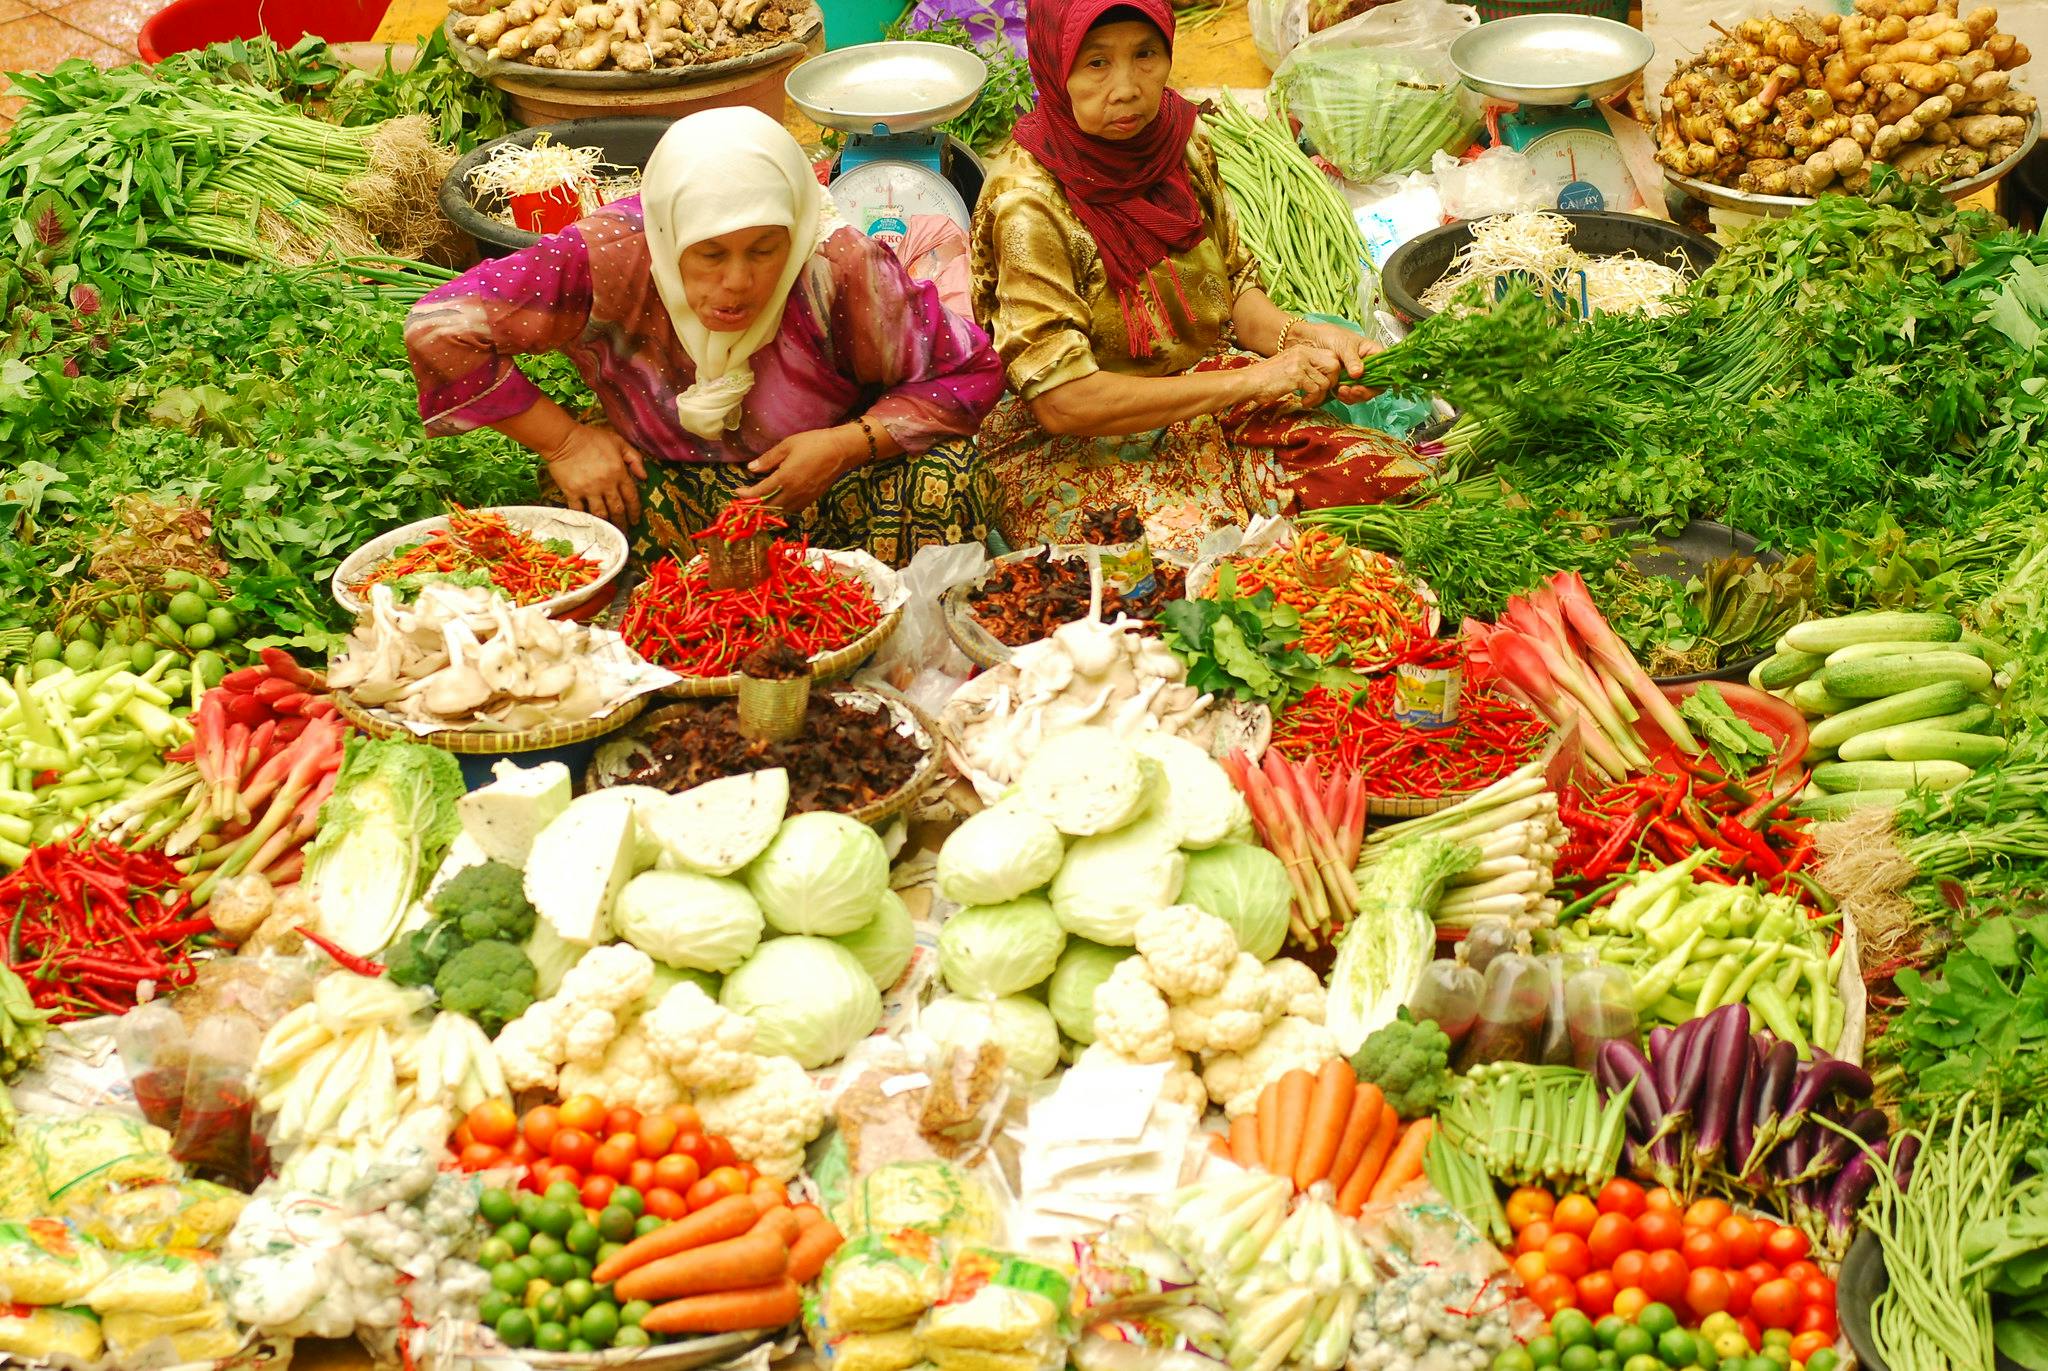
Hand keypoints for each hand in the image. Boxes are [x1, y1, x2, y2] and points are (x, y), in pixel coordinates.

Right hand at [545, 424, 646, 524]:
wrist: (563, 439)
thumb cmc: (591, 438)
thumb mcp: (618, 442)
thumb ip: (634, 458)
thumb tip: (644, 477)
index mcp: (619, 472)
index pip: (632, 497)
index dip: (635, 511)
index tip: (636, 520)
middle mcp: (606, 484)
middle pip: (617, 509)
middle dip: (623, 522)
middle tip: (624, 531)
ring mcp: (588, 490)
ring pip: (601, 513)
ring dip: (607, 524)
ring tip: (609, 532)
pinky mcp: (572, 492)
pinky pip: (579, 511)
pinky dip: (584, 519)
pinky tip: (588, 525)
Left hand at [734, 427, 860, 511]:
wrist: (841, 450)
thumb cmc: (813, 443)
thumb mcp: (787, 446)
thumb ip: (768, 459)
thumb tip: (751, 468)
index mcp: (784, 479)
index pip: (759, 493)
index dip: (746, 495)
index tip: (737, 492)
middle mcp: (793, 493)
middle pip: (769, 506)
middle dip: (755, 505)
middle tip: (746, 498)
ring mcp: (804, 498)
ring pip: (781, 510)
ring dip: (768, 508)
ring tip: (760, 500)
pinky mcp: (812, 499)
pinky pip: (793, 509)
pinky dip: (782, 507)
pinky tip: (779, 499)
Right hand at [1239, 345, 1340, 409]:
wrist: (1249, 382)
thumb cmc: (1267, 379)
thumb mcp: (1288, 366)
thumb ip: (1305, 368)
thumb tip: (1325, 380)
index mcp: (1302, 349)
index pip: (1331, 356)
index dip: (1332, 372)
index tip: (1325, 384)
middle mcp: (1303, 353)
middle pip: (1334, 366)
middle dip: (1331, 383)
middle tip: (1320, 393)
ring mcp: (1300, 364)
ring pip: (1325, 382)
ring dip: (1319, 396)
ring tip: (1308, 400)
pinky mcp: (1296, 376)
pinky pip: (1315, 390)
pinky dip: (1312, 400)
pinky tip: (1303, 402)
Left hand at [1296, 322, 1383, 402]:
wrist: (1311, 340)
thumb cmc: (1331, 336)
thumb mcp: (1344, 345)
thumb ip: (1352, 360)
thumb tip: (1358, 373)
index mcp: (1373, 354)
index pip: (1384, 371)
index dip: (1378, 382)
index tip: (1364, 385)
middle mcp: (1367, 367)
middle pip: (1374, 386)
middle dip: (1363, 392)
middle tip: (1352, 391)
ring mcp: (1356, 377)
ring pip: (1361, 392)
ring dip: (1353, 396)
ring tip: (1341, 391)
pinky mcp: (1344, 383)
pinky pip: (1348, 394)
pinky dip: (1344, 396)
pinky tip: (1337, 392)